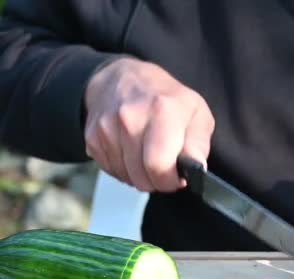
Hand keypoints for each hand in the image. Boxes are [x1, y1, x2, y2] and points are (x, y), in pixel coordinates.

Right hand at [84, 58, 213, 191]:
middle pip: (141, 177)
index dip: (170, 180)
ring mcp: (107, 127)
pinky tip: (133, 152)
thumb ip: (198, 144)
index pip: (159, 165)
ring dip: (140, 174)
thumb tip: (197, 168)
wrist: (126, 79)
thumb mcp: (197, 114)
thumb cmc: (167, 99)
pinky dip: (124, 169)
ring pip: (126, 177)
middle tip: (165, 167)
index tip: (177, 176)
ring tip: (148, 155)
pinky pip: (111, 171)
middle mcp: (130, 117)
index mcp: (162, 110)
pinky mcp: (92, 137)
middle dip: (157, 180)